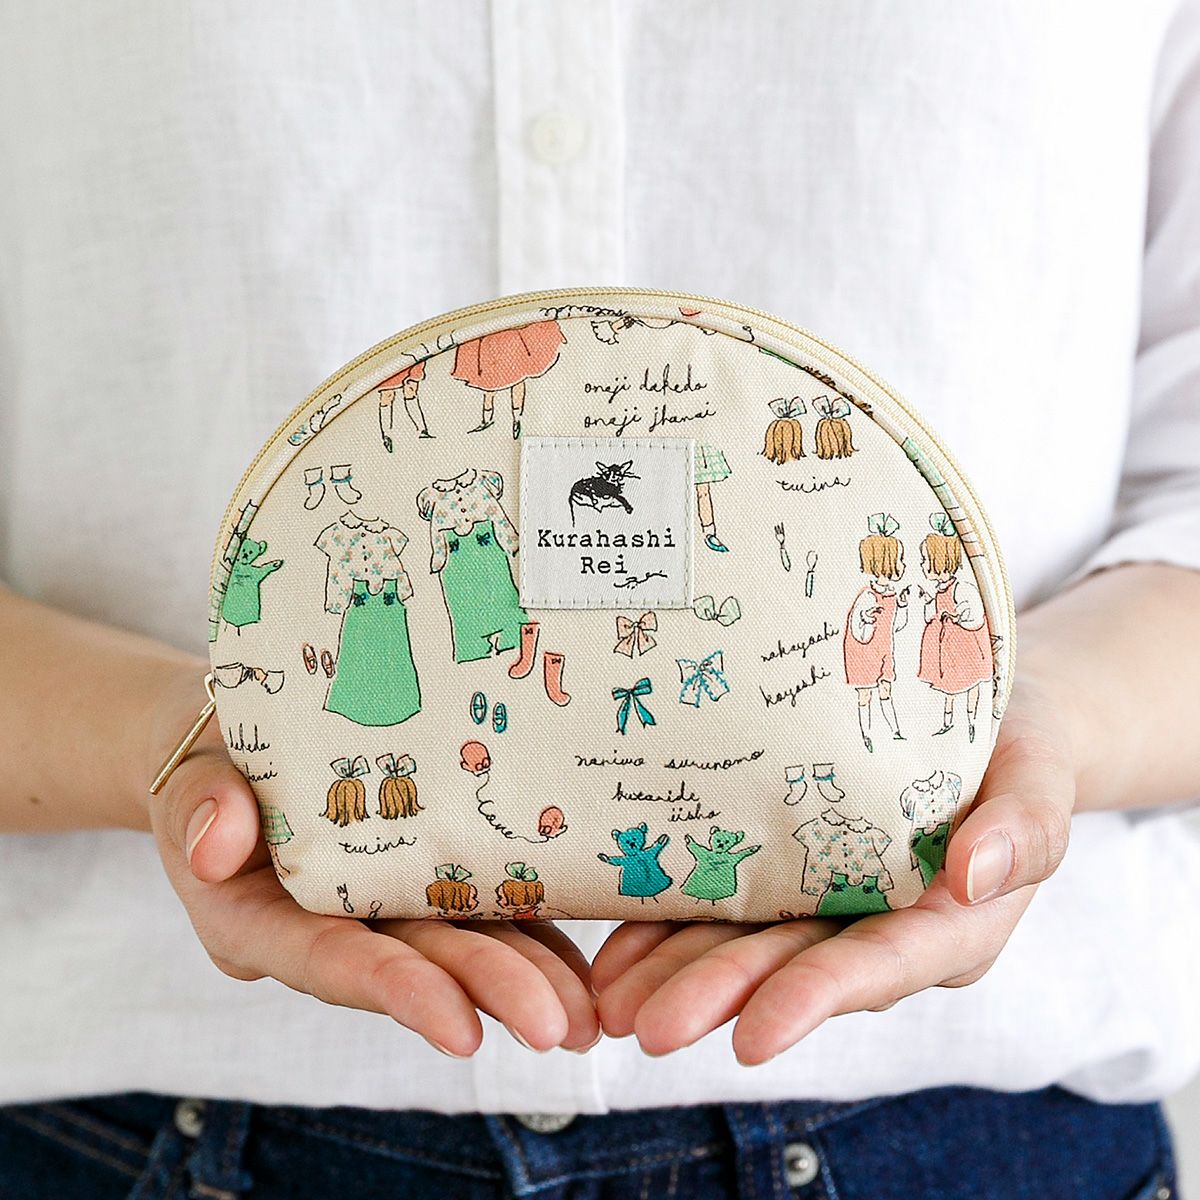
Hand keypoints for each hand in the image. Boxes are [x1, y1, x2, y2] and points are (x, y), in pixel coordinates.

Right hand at [145, 673, 598, 1056]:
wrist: (236, 744)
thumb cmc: (208, 756)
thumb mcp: (191, 772)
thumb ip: (201, 806)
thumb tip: (216, 845)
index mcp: (260, 922)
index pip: (330, 962)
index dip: (396, 993)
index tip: (460, 1029)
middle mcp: (329, 928)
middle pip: (413, 963)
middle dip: (485, 993)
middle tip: (557, 1026)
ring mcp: (382, 908)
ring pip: (457, 943)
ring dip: (523, 978)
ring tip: (586, 1014)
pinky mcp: (420, 882)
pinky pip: (478, 911)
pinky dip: (529, 934)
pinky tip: (579, 961)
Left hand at [591, 674, 1074, 1063]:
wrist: (966, 704)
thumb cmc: (1017, 743)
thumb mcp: (1039, 774)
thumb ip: (1023, 829)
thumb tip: (976, 877)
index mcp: (948, 924)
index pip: (879, 967)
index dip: (814, 1001)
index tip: (752, 1037)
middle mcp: (877, 926)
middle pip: (793, 966)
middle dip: (719, 996)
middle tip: (648, 1027)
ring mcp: (822, 902)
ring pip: (745, 944)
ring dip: (676, 975)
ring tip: (611, 1002)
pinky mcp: (782, 873)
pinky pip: (720, 904)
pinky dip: (667, 926)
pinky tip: (613, 951)